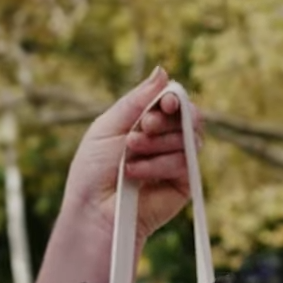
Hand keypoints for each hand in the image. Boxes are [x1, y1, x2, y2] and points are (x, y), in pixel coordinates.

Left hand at [61, 66, 203, 247]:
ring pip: (189, 137)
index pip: (173, 100)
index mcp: (146, 123)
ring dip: (157, 143)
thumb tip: (163, 71)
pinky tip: (136, 174)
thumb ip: (136, 100)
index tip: (166, 102)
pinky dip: (159, 165)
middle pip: (188, 115)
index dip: (174, 97)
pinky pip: (186, 162)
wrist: (94, 211)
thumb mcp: (108, 127)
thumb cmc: (93, 171)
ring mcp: (176, 161)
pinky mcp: (184, 183)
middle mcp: (165, 139)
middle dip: (164, 119)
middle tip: (142, 128)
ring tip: (130, 155)